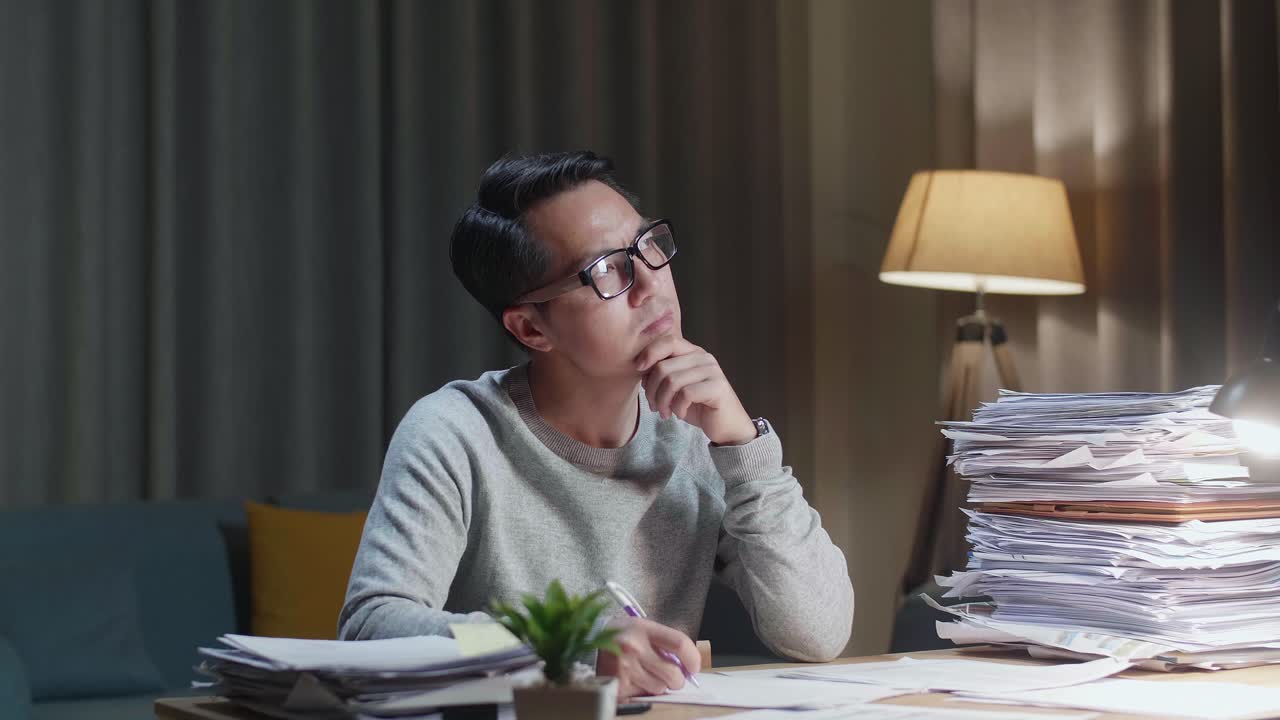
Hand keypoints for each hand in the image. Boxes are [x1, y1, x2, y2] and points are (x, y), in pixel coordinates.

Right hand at [595, 616, 701, 698]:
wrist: (589, 640)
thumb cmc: (623, 634)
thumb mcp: (644, 628)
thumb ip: (665, 643)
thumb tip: (688, 667)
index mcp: (644, 629)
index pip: (680, 644)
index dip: (693, 659)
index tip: (694, 667)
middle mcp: (634, 648)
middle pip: (673, 674)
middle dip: (677, 679)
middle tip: (672, 676)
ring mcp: (625, 668)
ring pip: (659, 688)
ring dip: (658, 685)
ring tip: (646, 673)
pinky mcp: (618, 685)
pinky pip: (643, 695)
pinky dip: (642, 690)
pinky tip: (634, 679)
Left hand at [635, 335, 755, 445]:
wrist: (726, 427)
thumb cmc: (698, 406)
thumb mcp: (676, 388)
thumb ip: (662, 374)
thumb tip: (641, 368)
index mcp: (693, 352)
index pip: (668, 341)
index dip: (649, 352)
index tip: (638, 369)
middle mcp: (704, 358)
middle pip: (664, 366)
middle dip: (652, 390)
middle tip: (653, 406)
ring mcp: (712, 371)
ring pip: (672, 381)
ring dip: (662, 402)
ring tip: (664, 413)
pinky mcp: (718, 387)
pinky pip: (685, 394)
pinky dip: (677, 407)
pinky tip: (679, 414)